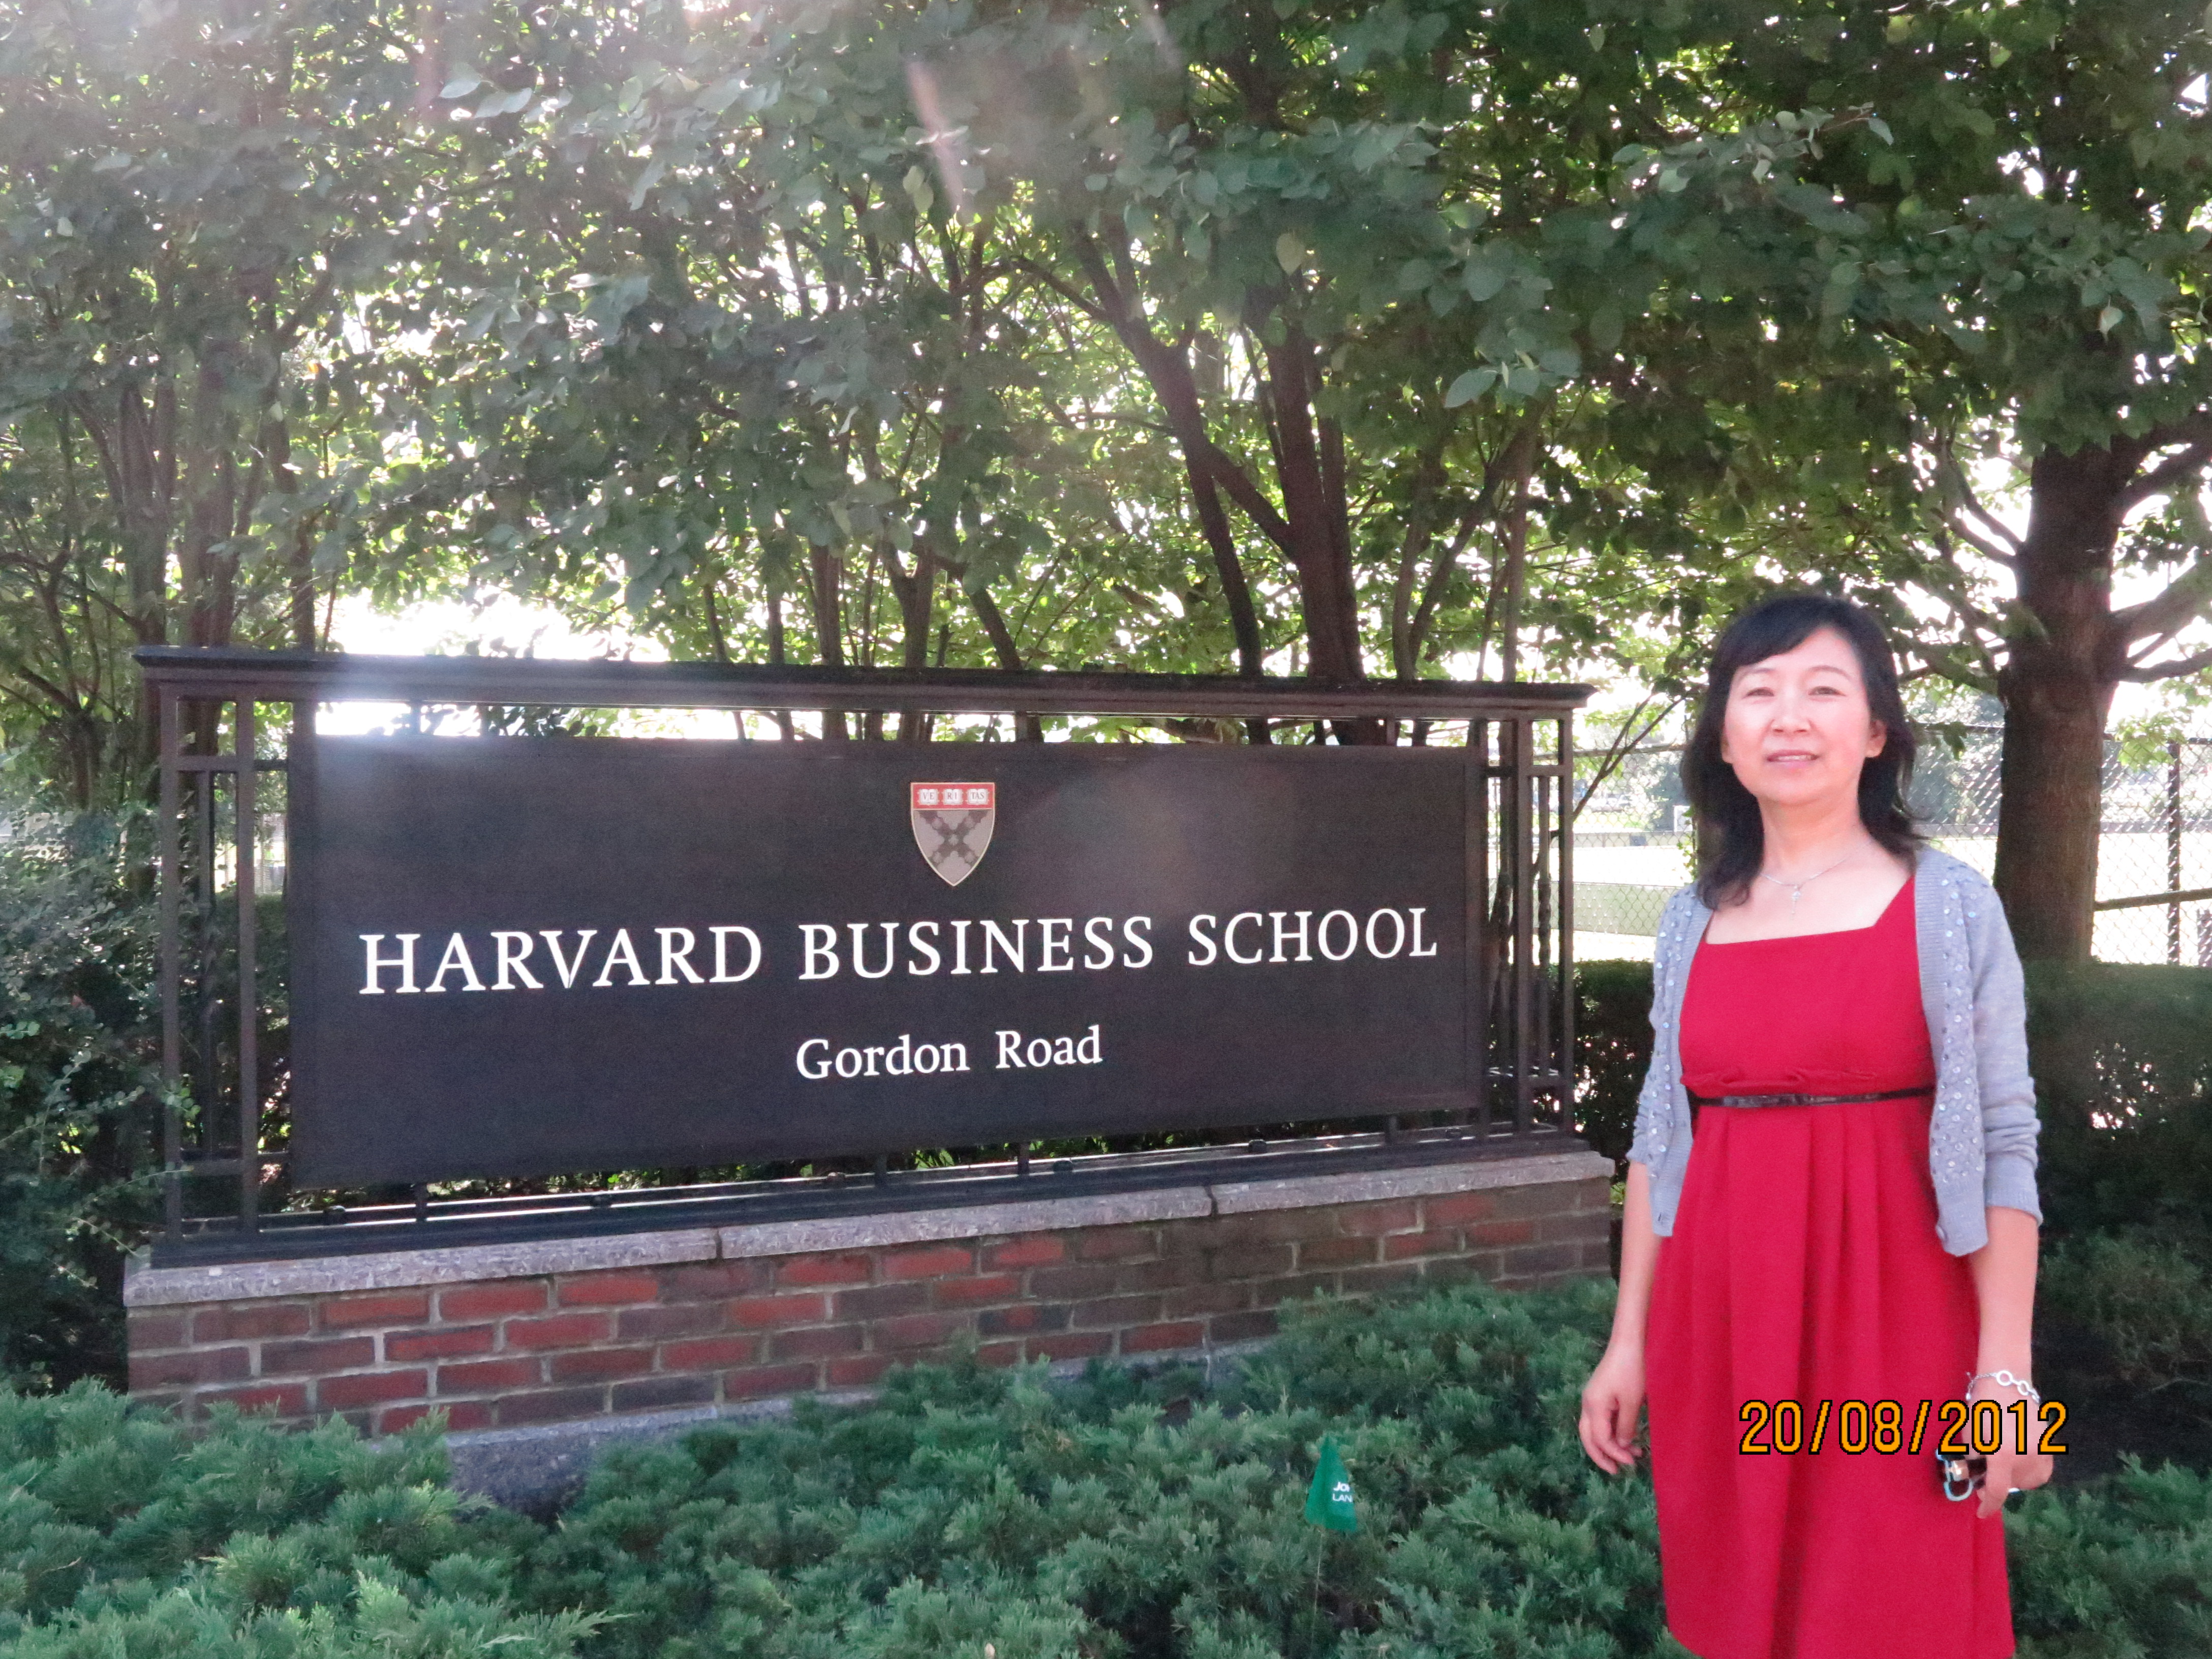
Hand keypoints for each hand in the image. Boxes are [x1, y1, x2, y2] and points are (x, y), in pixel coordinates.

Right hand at [1579, 1343, 1646, 1474]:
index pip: (1600, 1439)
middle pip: (1588, 1437)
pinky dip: (1611, 1432)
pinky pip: (1601, 1420)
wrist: (1628, 1343)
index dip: (1615, 1453)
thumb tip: (1621, 1445)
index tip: (1632, 1462)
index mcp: (1593, 1406)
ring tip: (1630, 1454)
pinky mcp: (1600, 1394)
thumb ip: (1625, 1426)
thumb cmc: (1632, 1370)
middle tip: (1616, 1471)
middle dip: (1601, 1456)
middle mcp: (1588, 1403)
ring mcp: (1592, 1398)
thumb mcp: (1631, 1401)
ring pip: (1593, 1429)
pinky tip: (1626, 1436)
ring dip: (1609, 1444)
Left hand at [1970, 1382, 2054, 1519]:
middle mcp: (2027, 1456)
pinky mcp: (2050, 1445)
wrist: (2007, 1381)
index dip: (1988, 1506)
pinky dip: (2030, 1471)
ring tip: (2004, 1461)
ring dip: (2015, 1478)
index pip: (1997, 1491)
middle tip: (1987, 1473)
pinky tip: (2019, 1459)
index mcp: (2003, 1454)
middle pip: (2013, 1486)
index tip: (1981, 1512)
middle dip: (1998, 1483)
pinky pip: (2042, 1470)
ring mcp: (2042, 1451)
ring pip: (2030, 1480)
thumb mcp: (1970, 1436)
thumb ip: (1974, 1460)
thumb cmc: (1982, 1406)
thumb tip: (1976, 1480)